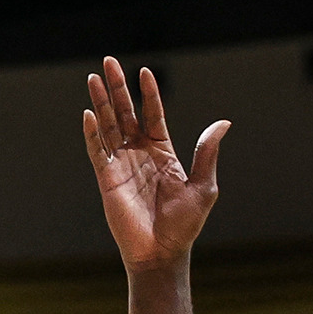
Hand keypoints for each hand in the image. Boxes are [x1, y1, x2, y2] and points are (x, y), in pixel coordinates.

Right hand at [82, 57, 230, 273]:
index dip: (149, 93)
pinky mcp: (105, 177)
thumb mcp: (205, 186)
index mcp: (162, 152)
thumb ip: (207, 152)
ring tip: (93, 77)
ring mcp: (120, 164)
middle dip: (117, 87)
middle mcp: (138, 153)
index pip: (152, 115)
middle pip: (125, 113)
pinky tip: (88, 113)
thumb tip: (223, 122)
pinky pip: (96, 149)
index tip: (145, 71)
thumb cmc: (185, 224)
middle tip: (108, 62)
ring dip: (101, 101)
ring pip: (108, 125)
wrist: (162, 251)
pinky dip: (91, 131)